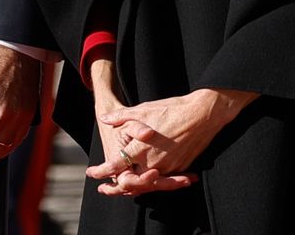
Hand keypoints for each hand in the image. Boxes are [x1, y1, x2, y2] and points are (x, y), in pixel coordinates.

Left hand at [85, 58, 193, 196]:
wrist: (203, 114)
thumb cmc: (171, 109)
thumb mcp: (142, 109)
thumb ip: (121, 117)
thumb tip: (104, 118)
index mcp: (140, 148)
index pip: (116, 165)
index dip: (102, 171)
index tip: (92, 172)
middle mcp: (153, 162)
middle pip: (131, 180)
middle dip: (118, 183)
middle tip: (106, 186)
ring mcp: (169, 167)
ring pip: (148, 182)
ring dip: (137, 183)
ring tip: (126, 183)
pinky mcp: (181, 167)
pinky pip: (164, 179)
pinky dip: (155, 180)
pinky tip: (148, 177)